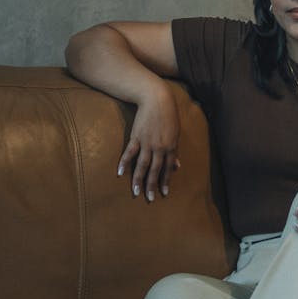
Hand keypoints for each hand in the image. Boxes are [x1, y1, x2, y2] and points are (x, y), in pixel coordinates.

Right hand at [117, 84, 180, 200]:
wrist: (158, 100)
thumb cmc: (169, 116)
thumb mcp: (176, 134)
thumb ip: (175, 152)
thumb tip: (177, 167)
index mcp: (171, 147)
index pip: (168, 168)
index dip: (166, 181)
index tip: (164, 193)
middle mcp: (160, 147)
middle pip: (155, 170)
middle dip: (152, 185)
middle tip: (150, 198)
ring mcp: (147, 143)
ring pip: (142, 165)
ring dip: (138, 179)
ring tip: (135, 191)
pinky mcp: (136, 136)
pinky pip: (130, 152)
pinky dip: (125, 162)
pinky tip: (120, 172)